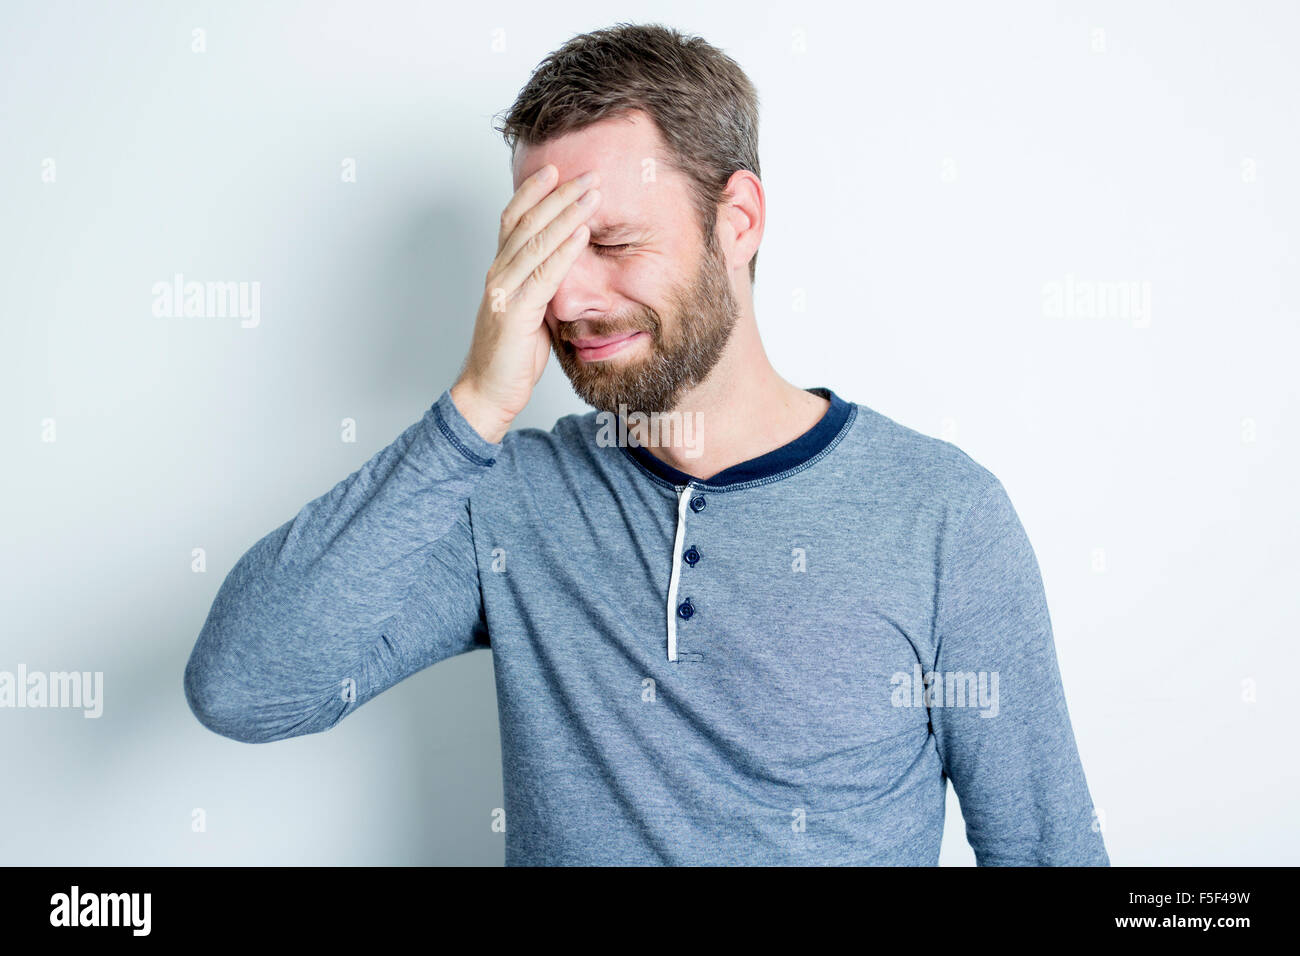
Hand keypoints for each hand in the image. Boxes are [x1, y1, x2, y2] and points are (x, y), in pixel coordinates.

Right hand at [451, 163, 602, 443]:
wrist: (487, 392)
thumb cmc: (511, 356)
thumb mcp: (531, 312)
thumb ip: (543, 286)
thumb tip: (569, 267)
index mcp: (500, 272)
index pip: (512, 220)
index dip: (532, 192)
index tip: (555, 169)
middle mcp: (498, 275)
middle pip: (526, 222)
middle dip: (558, 194)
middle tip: (587, 172)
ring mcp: (504, 291)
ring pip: (535, 242)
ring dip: (566, 214)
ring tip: (592, 193)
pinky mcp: (514, 313)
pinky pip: (543, 275)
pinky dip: (564, 251)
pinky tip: (582, 234)